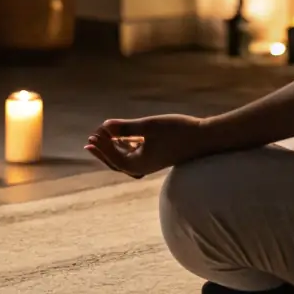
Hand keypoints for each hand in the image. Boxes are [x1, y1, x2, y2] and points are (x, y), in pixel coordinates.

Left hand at [85, 114, 205, 178]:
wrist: (204, 138)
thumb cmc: (177, 131)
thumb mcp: (149, 127)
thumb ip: (126, 128)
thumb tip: (104, 126)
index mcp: (139, 164)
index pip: (114, 158)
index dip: (102, 147)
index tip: (93, 135)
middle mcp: (143, 167)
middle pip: (116, 162)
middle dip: (103, 150)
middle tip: (90, 140)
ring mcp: (150, 162)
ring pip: (125, 159)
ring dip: (113, 148)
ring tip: (102, 138)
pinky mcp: (157, 156)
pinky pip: (135, 154)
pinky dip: (126, 146)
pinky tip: (123, 137)